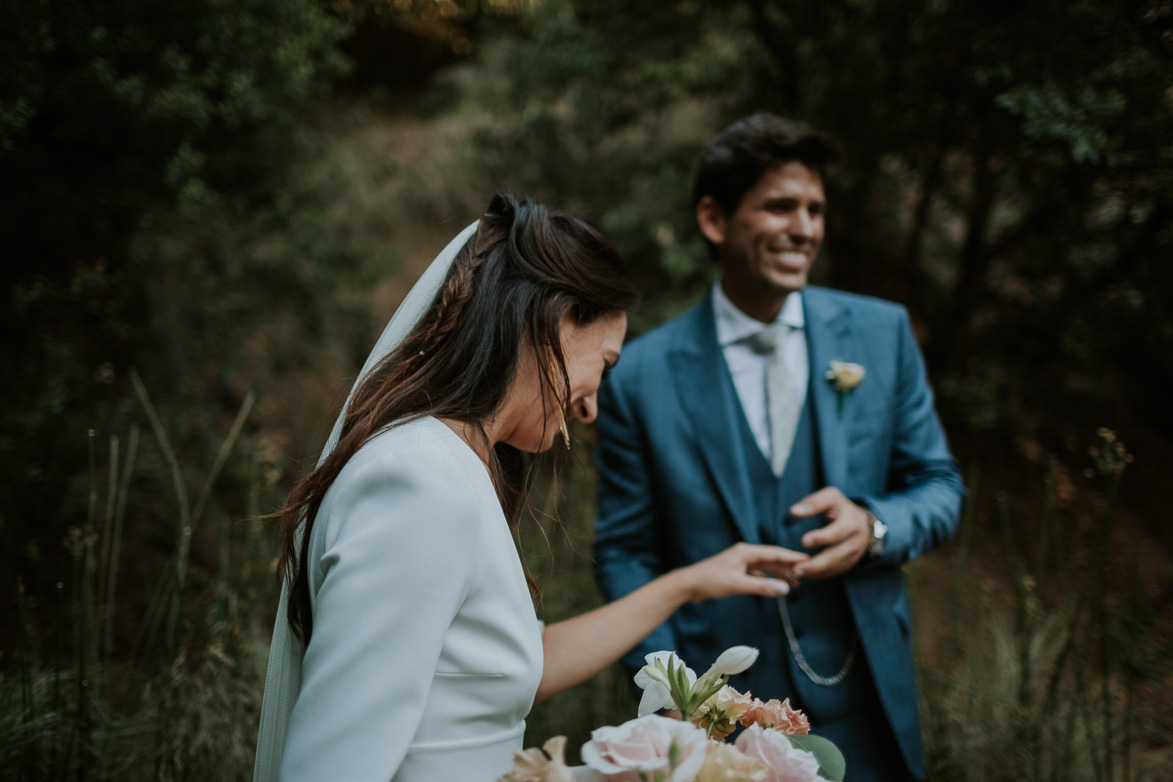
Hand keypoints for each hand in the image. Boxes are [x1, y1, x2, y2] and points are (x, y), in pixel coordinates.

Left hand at [677, 542, 807, 600]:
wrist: (688, 585)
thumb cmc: (710, 582)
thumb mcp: (737, 585)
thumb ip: (762, 587)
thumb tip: (785, 589)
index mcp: (746, 552)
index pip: (774, 553)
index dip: (792, 558)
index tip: (808, 560)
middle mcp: (744, 554)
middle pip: (772, 559)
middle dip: (789, 566)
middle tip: (807, 573)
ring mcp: (740, 562)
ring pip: (765, 567)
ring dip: (780, 574)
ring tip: (796, 582)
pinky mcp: (735, 571)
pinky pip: (757, 573)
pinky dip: (768, 579)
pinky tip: (775, 584)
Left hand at [789, 487, 871, 579]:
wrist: (863, 523)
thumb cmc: (840, 508)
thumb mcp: (831, 498)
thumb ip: (813, 503)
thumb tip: (794, 512)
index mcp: (850, 522)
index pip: (837, 531)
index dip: (822, 537)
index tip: (804, 541)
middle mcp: (854, 540)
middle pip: (837, 554)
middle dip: (817, 563)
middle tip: (797, 568)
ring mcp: (854, 554)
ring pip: (836, 567)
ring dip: (816, 572)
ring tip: (796, 572)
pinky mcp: (850, 563)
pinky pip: (835, 572)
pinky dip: (820, 575)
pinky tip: (805, 575)